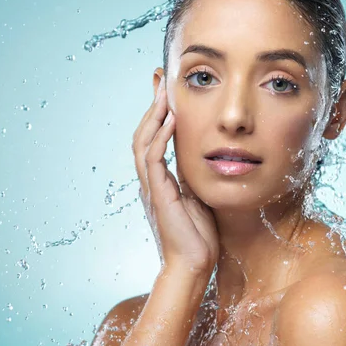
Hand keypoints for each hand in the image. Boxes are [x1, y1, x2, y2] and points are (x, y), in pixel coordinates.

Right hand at [132, 76, 219, 273]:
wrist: (193, 267)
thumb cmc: (199, 237)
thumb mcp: (197, 197)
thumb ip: (192, 178)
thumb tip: (202, 158)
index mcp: (159, 181)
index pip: (153, 138)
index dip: (157, 113)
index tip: (165, 90)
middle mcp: (150, 181)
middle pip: (143, 133)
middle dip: (152, 104)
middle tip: (159, 79)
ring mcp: (151, 188)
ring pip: (143, 142)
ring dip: (154, 114)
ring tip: (164, 91)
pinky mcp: (158, 195)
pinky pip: (153, 160)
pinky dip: (160, 137)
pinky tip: (170, 120)